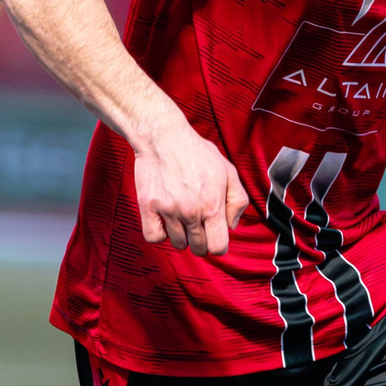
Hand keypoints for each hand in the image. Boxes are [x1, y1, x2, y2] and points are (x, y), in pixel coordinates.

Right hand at [132, 119, 250, 255]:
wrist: (163, 136)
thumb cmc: (197, 152)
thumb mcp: (228, 171)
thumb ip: (237, 200)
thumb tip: (232, 225)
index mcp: (213, 206)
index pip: (218, 247)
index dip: (218, 244)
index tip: (213, 235)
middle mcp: (191, 212)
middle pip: (198, 248)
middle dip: (200, 240)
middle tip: (197, 224)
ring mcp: (169, 211)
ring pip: (177, 243)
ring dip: (180, 234)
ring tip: (180, 216)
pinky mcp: (149, 207)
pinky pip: (154, 237)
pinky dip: (159, 233)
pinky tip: (164, 219)